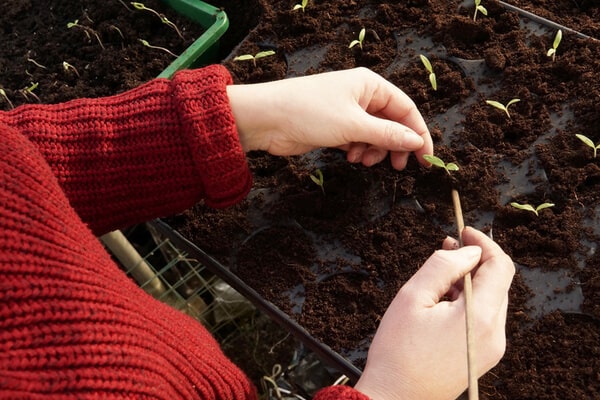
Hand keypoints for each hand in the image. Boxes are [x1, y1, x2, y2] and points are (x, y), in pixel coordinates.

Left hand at [226, 67, 432, 169]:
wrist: (267, 119)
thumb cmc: (309, 112)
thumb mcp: (353, 125)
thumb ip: (387, 135)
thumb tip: (416, 142)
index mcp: (370, 85)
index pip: (406, 109)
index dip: (418, 134)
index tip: (426, 159)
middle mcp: (361, 96)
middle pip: (391, 123)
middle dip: (394, 145)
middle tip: (396, 167)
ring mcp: (346, 112)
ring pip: (374, 135)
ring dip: (373, 151)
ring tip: (362, 161)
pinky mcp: (334, 127)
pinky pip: (357, 140)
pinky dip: (358, 150)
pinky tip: (349, 157)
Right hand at [354, 227, 514, 399]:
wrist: (395, 399)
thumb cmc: (398, 351)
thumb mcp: (413, 297)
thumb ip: (443, 266)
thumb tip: (467, 250)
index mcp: (481, 317)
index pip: (500, 267)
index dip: (483, 243)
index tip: (463, 231)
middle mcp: (494, 334)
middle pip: (498, 283)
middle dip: (475, 260)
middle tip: (448, 245)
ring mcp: (490, 348)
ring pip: (490, 300)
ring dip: (470, 280)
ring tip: (439, 274)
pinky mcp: (481, 356)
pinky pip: (483, 318)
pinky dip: (468, 301)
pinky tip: (443, 298)